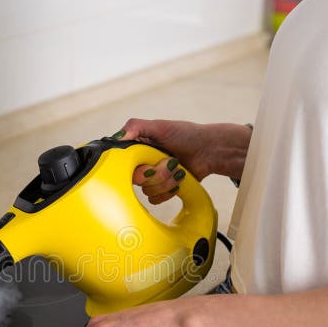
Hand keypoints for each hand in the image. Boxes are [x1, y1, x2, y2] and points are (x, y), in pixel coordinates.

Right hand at [113, 118, 251, 203]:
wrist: (209, 151)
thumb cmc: (187, 135)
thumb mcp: (160, 126)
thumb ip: (136, 126)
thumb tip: (118, 137)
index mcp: (137, 147)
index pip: (122, 162)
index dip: (135, 165)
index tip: (149, 161)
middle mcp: (141, 163)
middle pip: (135, 179)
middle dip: (157, 173)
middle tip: (171, 162)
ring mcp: (151, 177)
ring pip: (147, 190)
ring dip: (166, 181)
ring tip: (178, 169)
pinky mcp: (160, 189)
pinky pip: (154, 199)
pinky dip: (168, 191)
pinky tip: (177, 180)